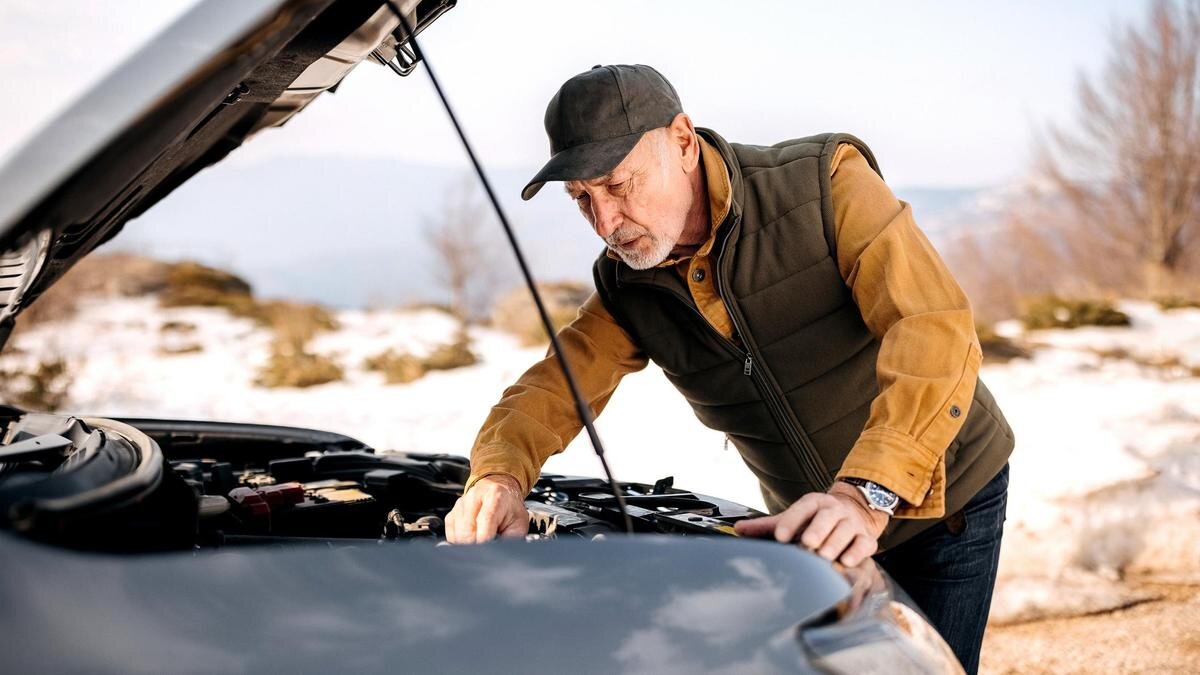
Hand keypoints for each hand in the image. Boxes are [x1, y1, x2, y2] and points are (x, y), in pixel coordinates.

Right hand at [445, 474, 528, 543]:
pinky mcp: (451, 513)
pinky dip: (461, 541)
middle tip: (488, 545)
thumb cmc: (510, 508)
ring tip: (482, 538)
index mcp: (494, 496)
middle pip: (467, 531)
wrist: (500, 491)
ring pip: (457, 535)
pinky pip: (451, 535)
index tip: (488, 551)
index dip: (485, 540)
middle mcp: (474, 498)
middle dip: (477, 545)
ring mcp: (460, 505)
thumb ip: (512, 537)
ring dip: (469, 543)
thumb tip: (501, 552)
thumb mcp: (520, 522)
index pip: (485, 521)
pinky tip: (473, 536)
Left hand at [733, 481, 887, 566]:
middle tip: (808, 543)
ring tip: (825, 555)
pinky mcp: (866, 538)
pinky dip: (857, 552)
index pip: (802, 508)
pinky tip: (846, 561)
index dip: (791, 521)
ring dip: (835, 543)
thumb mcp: (793, 519)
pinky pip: (864, 544)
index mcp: (814, 503)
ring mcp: (852, 523)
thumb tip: (737, 529)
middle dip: (818, 530)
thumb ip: (767, 526)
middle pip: (827, 517)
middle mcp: (834, 510)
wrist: (854, 512)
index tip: (780, 536)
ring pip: (846, 530)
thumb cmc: (816, 521)